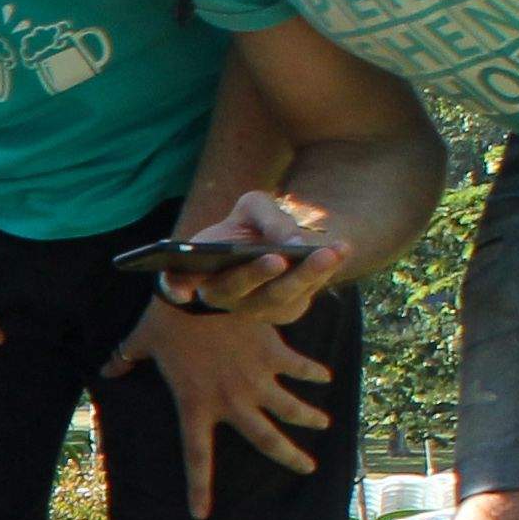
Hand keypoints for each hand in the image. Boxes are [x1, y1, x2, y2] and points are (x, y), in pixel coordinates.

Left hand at [102, 296, 330, 518]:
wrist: (201, 290)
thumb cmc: (166, 319)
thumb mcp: (141, 342)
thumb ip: (125, 359)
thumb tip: (107, 369)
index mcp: (195, 406)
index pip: (195, 458)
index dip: (197, 488)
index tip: (201, 515)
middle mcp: (231, 401)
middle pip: (265, 439)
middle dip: (289, 456)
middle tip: (308, 469)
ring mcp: (256, 378)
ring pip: (290, 407)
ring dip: (309, 417)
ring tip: (324, 424)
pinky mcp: (273, 353)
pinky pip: (298, 367)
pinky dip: (313, 372)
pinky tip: (325, 377)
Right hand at [162, 188, 346, 324]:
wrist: (276, 243)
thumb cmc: (251, 226)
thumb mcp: (254, 207)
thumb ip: (268, 216)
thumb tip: (292, 241)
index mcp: (201, 269)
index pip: (178, 280)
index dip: (177, 285)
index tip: (182, 290)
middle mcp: (223, 295)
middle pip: (238, 289)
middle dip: (258, 274)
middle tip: (278, 258)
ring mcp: (254, 309)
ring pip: (279, 296)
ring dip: (306, 274)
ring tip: (329, 251)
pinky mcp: (285, 312)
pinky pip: (305, 296)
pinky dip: (326, 272)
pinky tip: (342, 250)